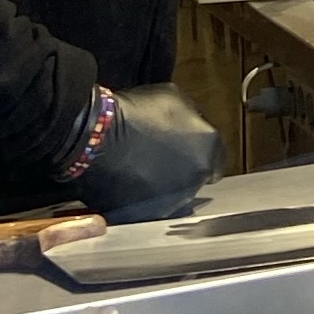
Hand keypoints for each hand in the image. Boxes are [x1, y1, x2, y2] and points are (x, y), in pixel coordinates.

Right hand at [75, 84, 220, 219]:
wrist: (96, 136)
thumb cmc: (134, 112)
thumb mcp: (175, 97)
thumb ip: (193, 117)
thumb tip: (193, 125)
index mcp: (208, 150)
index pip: (217, 160)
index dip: (200, 153)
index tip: (188, 149)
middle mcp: (195, 180)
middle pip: (195, 180)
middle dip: (183, 171)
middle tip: (162, 158)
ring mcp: (170, 201)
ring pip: (174, 197)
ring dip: (163, 186)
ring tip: (142, 169)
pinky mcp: (145, 215)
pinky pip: (149, 209)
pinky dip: (142, 199)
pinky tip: (130, 182)